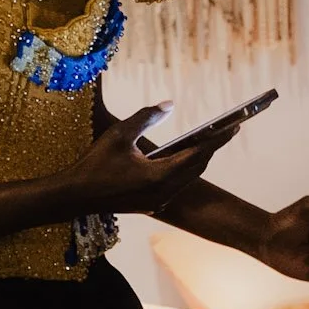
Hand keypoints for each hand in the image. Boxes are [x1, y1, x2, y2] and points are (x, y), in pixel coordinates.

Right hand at [66, 104, 233, 215]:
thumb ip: (147, 116)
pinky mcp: (151, 204)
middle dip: (212, 148)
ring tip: (208, 139)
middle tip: (227, 130)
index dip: (217, 140)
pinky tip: (183, 156)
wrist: (74, 196)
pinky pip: (175, 185)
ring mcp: (157, 201)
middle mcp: (163, 192)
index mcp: (159, 176)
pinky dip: (183, 169)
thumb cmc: (95, 163)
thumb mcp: (120, 134)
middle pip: (197, 168)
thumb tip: (169, 104)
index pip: (197, 154)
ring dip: (198, 159)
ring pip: (187, 178)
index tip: (234, 127)